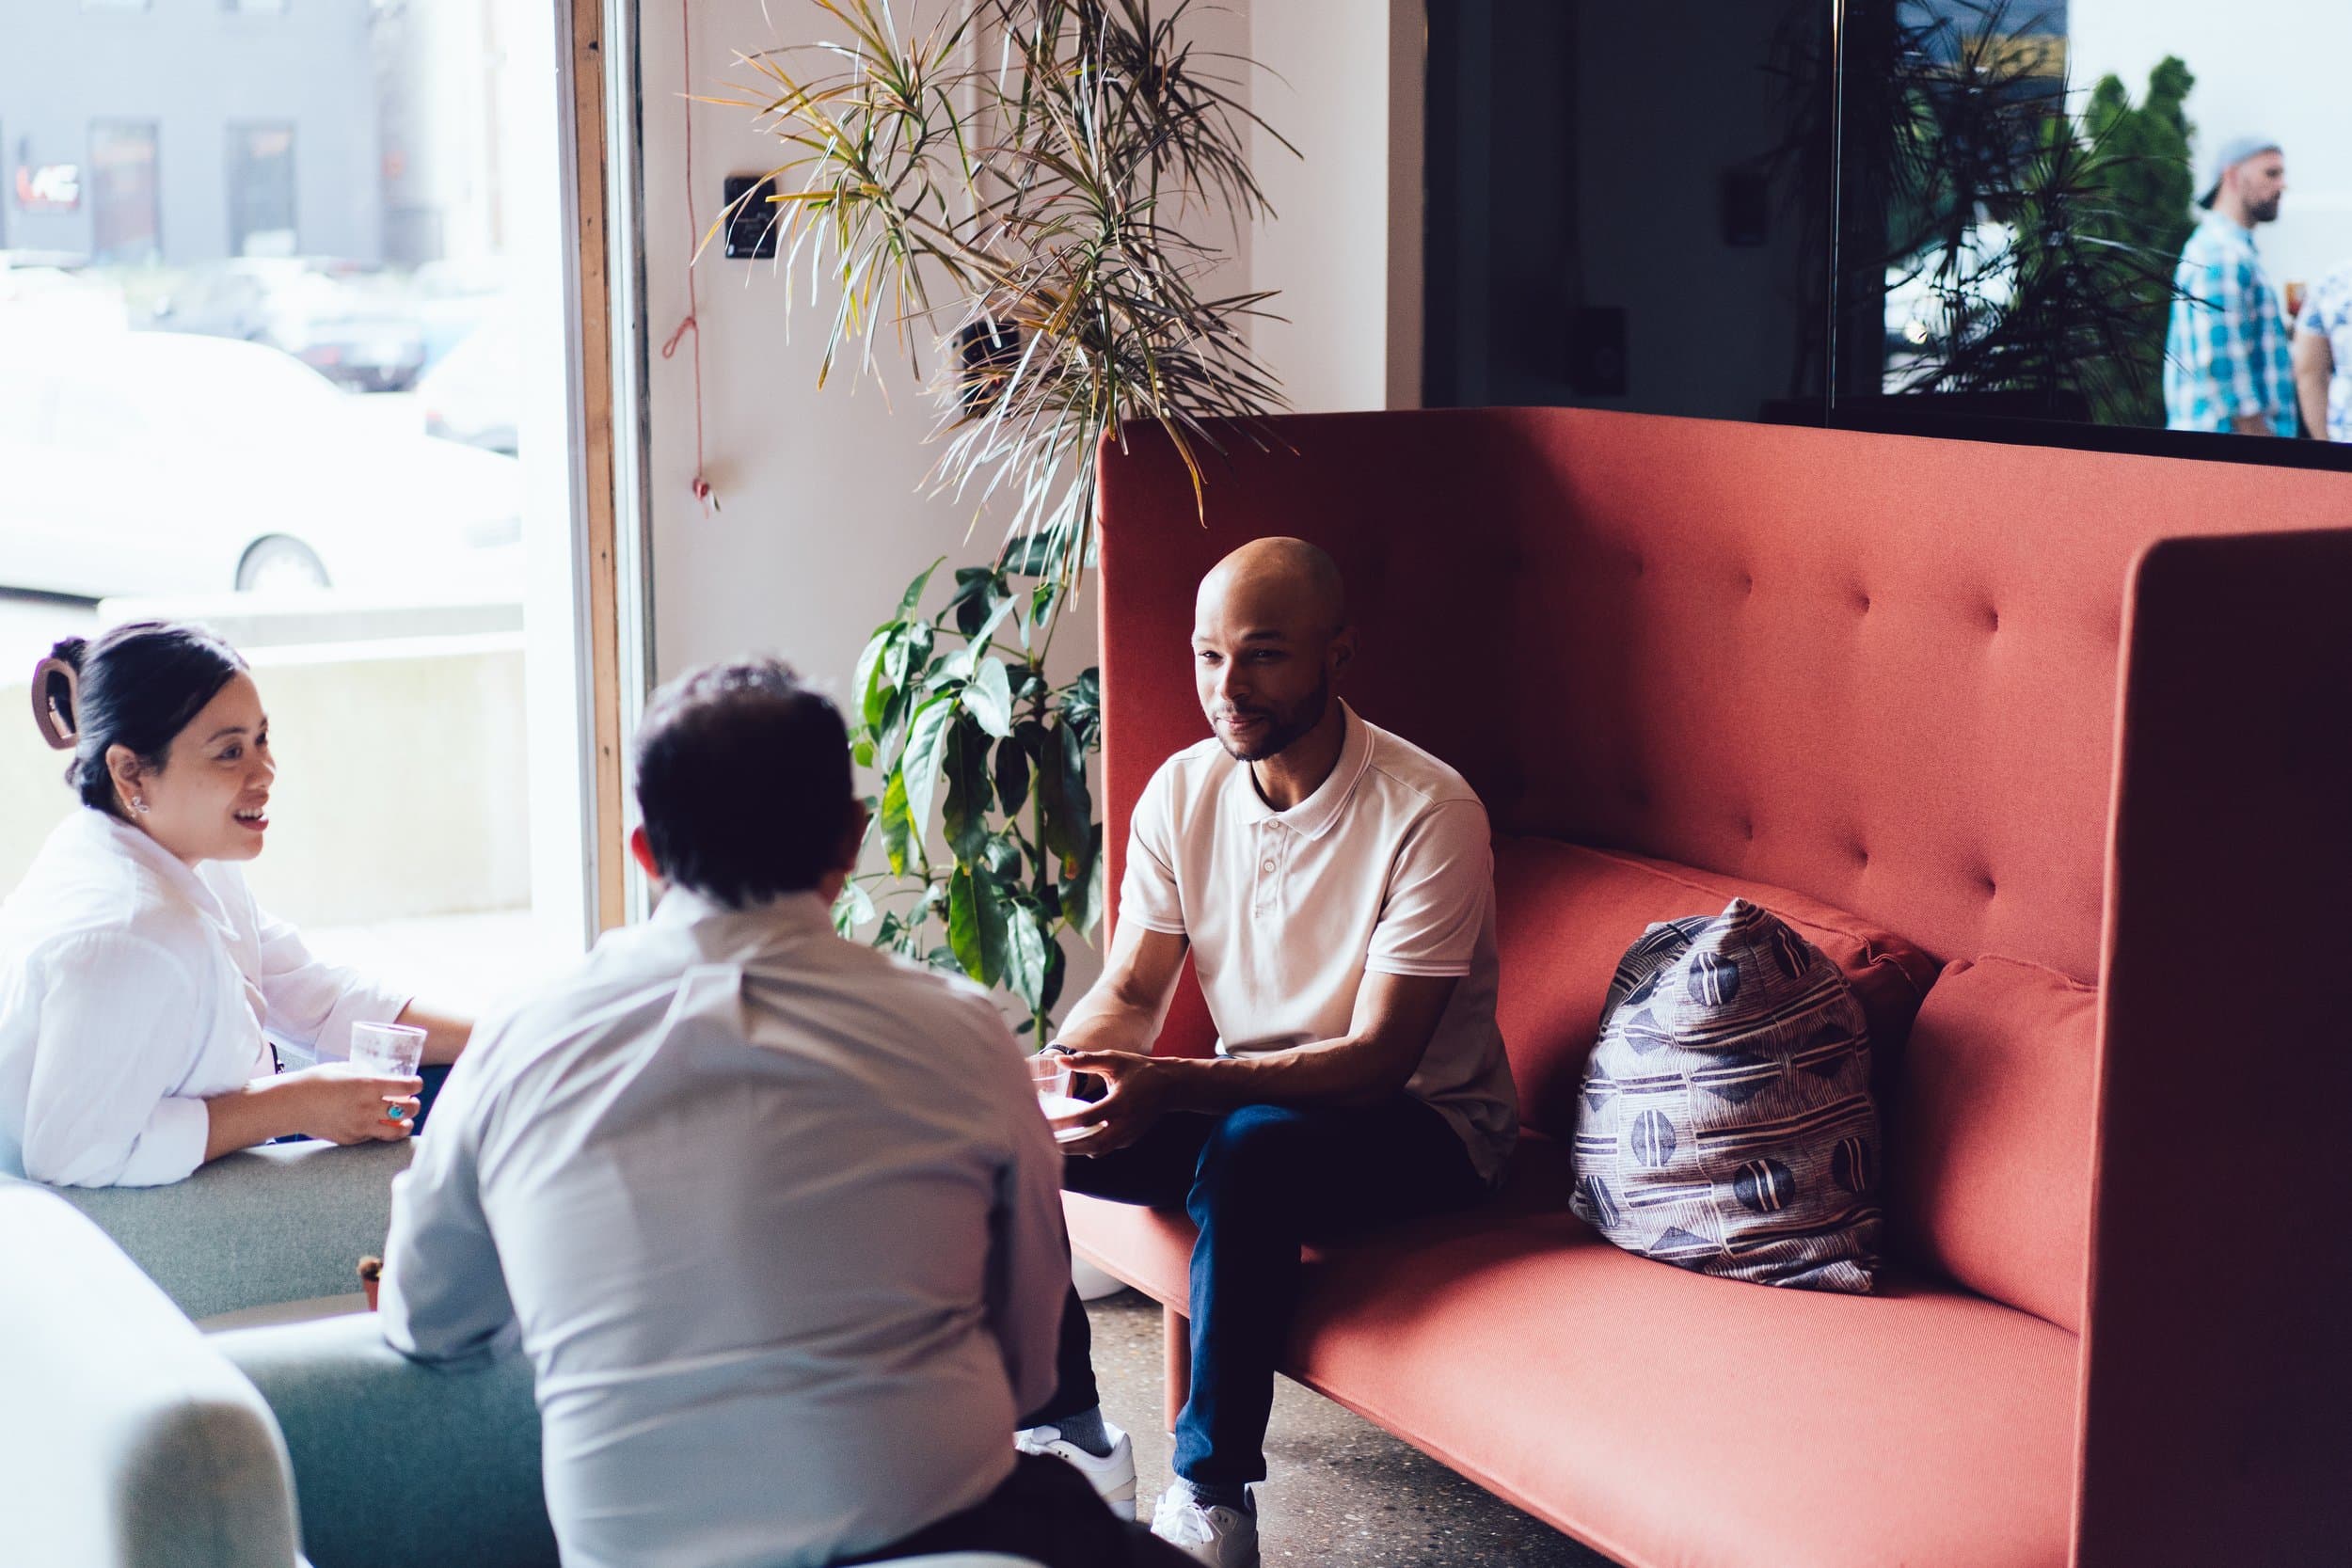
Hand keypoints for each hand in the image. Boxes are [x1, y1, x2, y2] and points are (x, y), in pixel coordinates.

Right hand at [280, 1065, 423, 1144]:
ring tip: (405, 1121)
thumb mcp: (346, 1069)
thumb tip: (381, 1073)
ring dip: (406, 1125)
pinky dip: (382, 1132)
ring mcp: (361, 1126)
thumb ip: (365, 1073)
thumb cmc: (317, 1081)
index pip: (406, 1086)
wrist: (292, 1104)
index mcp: (368, 1085)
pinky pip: (375, 1137)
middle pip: (408, 1110)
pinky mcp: (353, 1139)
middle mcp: (368, 1107)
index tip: (417, 1084)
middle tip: (412, 1103)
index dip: (416, 1085)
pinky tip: (381, 1126)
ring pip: (398, 1131)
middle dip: (414, 1105)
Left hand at [1053, 1050, 1180, 1155]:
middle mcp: (1125, 1123)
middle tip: (1041, 1140)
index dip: (1063, 1123)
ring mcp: (1128, 1135)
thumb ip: (1085, 1060)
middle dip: (1065, 1145)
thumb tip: (1058, 1060)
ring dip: (1074, 1149)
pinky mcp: (1129, 1140)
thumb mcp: (1113, 1059)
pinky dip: (1087, 1147)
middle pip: (1089, 1144)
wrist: (1170, 1087)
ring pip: (1096, 1150)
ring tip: (1052, 1142)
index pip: (1085, 1119)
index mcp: (1120, 1102)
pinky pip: (1104, 1148)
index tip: (1043, 1121)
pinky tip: (1072, 1139)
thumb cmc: (1139, 1070)